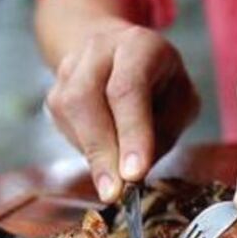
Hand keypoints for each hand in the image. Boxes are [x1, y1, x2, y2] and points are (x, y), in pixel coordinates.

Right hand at [46, 18, 198, 201]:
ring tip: (112, 183)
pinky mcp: (55, 90)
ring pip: (70, 112)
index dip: (131, 133)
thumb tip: (134, 173)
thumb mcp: (181, 101)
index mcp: (139, 45)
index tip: (134, 173)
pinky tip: (104, 156)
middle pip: (88, 99)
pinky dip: (85, 149)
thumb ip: (164, 132)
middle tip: (116, 192)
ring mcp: (71, 67)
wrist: (119, 52)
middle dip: (103, 152)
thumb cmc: (160, 83)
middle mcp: (99, 49)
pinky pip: (64, 126)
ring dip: (91, 154)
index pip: (128, 89)